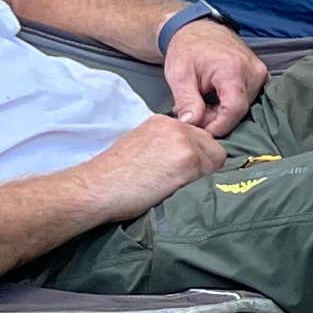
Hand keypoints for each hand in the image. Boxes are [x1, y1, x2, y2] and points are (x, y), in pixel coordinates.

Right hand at [87, 114, 228, 220]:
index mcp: (163, 121)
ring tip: (176, 187)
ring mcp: (184, 141)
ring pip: (216, 160)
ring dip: (203, 176)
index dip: (196, 156)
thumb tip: (185, 158)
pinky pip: (212, 174)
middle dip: (203, 165)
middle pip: (211, 146)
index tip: (182, 171)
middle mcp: (176, 126)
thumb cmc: (113, 176)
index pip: (198, 136)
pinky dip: (201, 185)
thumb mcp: (141, 146)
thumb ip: (165, 145)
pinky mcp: (188, 160)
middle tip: (180, 182)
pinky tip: (178, 191)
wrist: (96, 187)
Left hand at [164, 19, 266, 133]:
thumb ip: (187, 101)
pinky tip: (214, 98)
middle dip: (216, 118)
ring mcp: (260, 73)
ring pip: (244, 106)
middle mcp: (253, 71)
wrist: (197, 29)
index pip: (234, 110)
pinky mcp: (260, 75)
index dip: (218, 125)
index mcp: (233, 69)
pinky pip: (248, 98)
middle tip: (194, 112)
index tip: (200, 131)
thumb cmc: (186, 49)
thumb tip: (191, 125)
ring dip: (222, 111)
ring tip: (203, 102)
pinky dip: (230, 103)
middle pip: (239, 109)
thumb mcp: (179, 75)